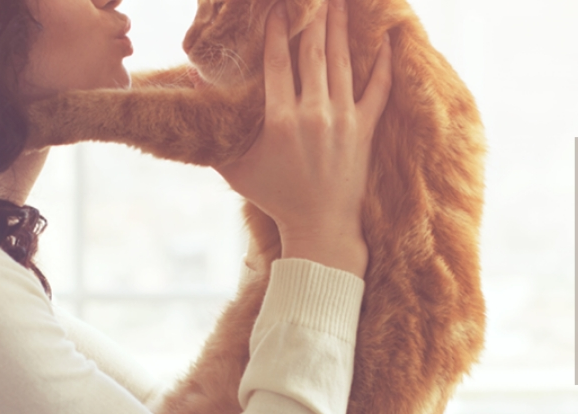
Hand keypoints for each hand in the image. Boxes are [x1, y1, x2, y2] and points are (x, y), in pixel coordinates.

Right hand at [214, 0, 393, 277]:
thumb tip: (191, 82)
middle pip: (314, 52)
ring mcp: (343, 121)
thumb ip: (213, 126)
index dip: (277, 30)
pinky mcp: (365, 130)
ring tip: (344, 1)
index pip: (278, 62)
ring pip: (343, 63)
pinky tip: (386, 38)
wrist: (320, 228)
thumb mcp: (234, 165)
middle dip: (314, 16)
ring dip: (342, 28)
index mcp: (280, 120)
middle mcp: (314, 114)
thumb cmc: (274, 196)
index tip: (276, 7)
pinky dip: (383, 63)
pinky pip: (378, 90)